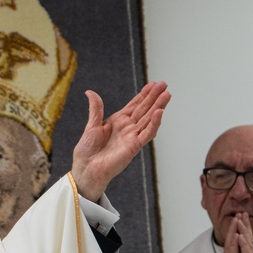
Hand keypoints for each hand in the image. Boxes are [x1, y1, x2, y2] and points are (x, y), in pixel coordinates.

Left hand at [69, 81, 169, 200]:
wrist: (86, 168)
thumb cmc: (87, 150)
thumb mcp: (92, 125)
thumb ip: (96, 108)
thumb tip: (90, 92)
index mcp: (118, 121)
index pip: (135, 105)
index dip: (144, 94)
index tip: (153, 84)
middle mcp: (128, 127)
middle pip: (144, 109)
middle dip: (154, 97)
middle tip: (164, 85)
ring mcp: (132, 136)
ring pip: (149, 119)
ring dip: (158, 107)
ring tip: (166, 95)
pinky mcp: (134, 146)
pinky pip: (147, 133)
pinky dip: (154, 123)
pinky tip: (159, 112)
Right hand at [219, 214, 248, 252]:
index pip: (232, 246)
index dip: (235, 234)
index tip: (238, 223)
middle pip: (230, 242)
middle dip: (233, 228)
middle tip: (237, 214)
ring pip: (230, 245)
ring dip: (233, 231)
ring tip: (236, 219)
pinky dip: (234, 243)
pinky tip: (236, 235)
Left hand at [232, 213, 252, 252]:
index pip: (248, 243)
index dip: (244, 232)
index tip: (241, 220)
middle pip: (249, 239)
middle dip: (245, 226)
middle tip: (242, 212)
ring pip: (248, 244)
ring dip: (243, 231)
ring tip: (240, 219)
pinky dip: (243, 245)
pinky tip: (240, 236)